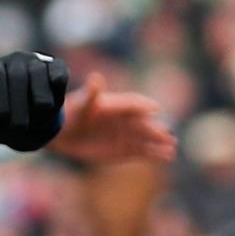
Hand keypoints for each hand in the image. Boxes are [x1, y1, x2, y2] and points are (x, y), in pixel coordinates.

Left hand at [0, 51, 67, 149]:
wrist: (28, 116)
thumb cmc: (5, 115)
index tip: (1, 115)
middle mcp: (15, 60)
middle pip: (17, 77)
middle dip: (19, 105)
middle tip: (18, 127)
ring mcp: (36, 62)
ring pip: (38, 73)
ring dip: (39, 98)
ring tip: (36, 119)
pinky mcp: (57, 67)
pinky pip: (58, 71)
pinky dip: (58, 78)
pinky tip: (56, 85)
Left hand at [49, 70, 175, 164]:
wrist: (63, 131)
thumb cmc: (72, 113)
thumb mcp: (82, 103)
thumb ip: (92, 93)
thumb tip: (96, 78)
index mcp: (117, 105)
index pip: (134, 104)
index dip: (143, 106)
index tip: (155, 109)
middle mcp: (125, 120)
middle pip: (144, 125)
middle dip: (155, 130)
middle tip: (167, 135)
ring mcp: (124, 136)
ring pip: (146, 140)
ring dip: (159, 144)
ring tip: (172, 148)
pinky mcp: (122, 151)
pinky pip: (141, 153)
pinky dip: (153, 155)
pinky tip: (167, 157)